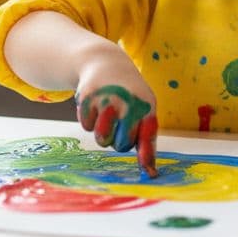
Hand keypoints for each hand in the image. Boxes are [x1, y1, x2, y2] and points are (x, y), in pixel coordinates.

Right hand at [77, 54, 158, 176]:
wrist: (106, 63)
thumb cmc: (130, 94)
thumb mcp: (144, 109)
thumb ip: (146, 139)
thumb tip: (151, 174)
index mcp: (146, 106)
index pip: (147, 136)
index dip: (147, 156)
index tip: (150, 174)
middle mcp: (128, 103)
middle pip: (122, 145)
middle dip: (119, 140)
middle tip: (119, 124)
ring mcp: (107, 100)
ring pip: (102, 139)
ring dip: (102, 134)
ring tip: (107, 116)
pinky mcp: (87, 98)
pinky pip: (86, 126)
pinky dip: (89, 120)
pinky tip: (95, 104)